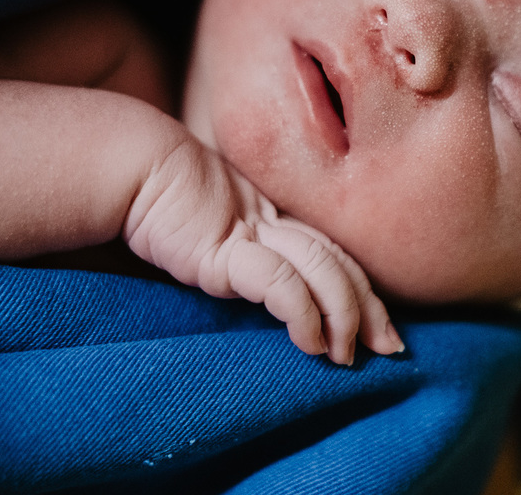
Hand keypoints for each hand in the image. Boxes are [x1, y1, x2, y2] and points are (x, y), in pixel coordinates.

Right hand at [124, 134, 404, 363]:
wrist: (129, 167)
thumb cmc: (155, 200)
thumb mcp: (201, 234)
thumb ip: (230, 256)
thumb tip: (259, 298)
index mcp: (268, 216)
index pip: (330, 252)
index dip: (360, 288)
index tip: (380, 328)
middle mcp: (270, 220)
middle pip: (338, 259)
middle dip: (368, 306)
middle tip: (391, 347)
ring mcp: (252, 230)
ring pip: (321, 267)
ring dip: (343, 314)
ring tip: (349, 355)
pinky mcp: (228, 248)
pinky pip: (279, 282)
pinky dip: (302, 314)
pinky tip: (309, 343)